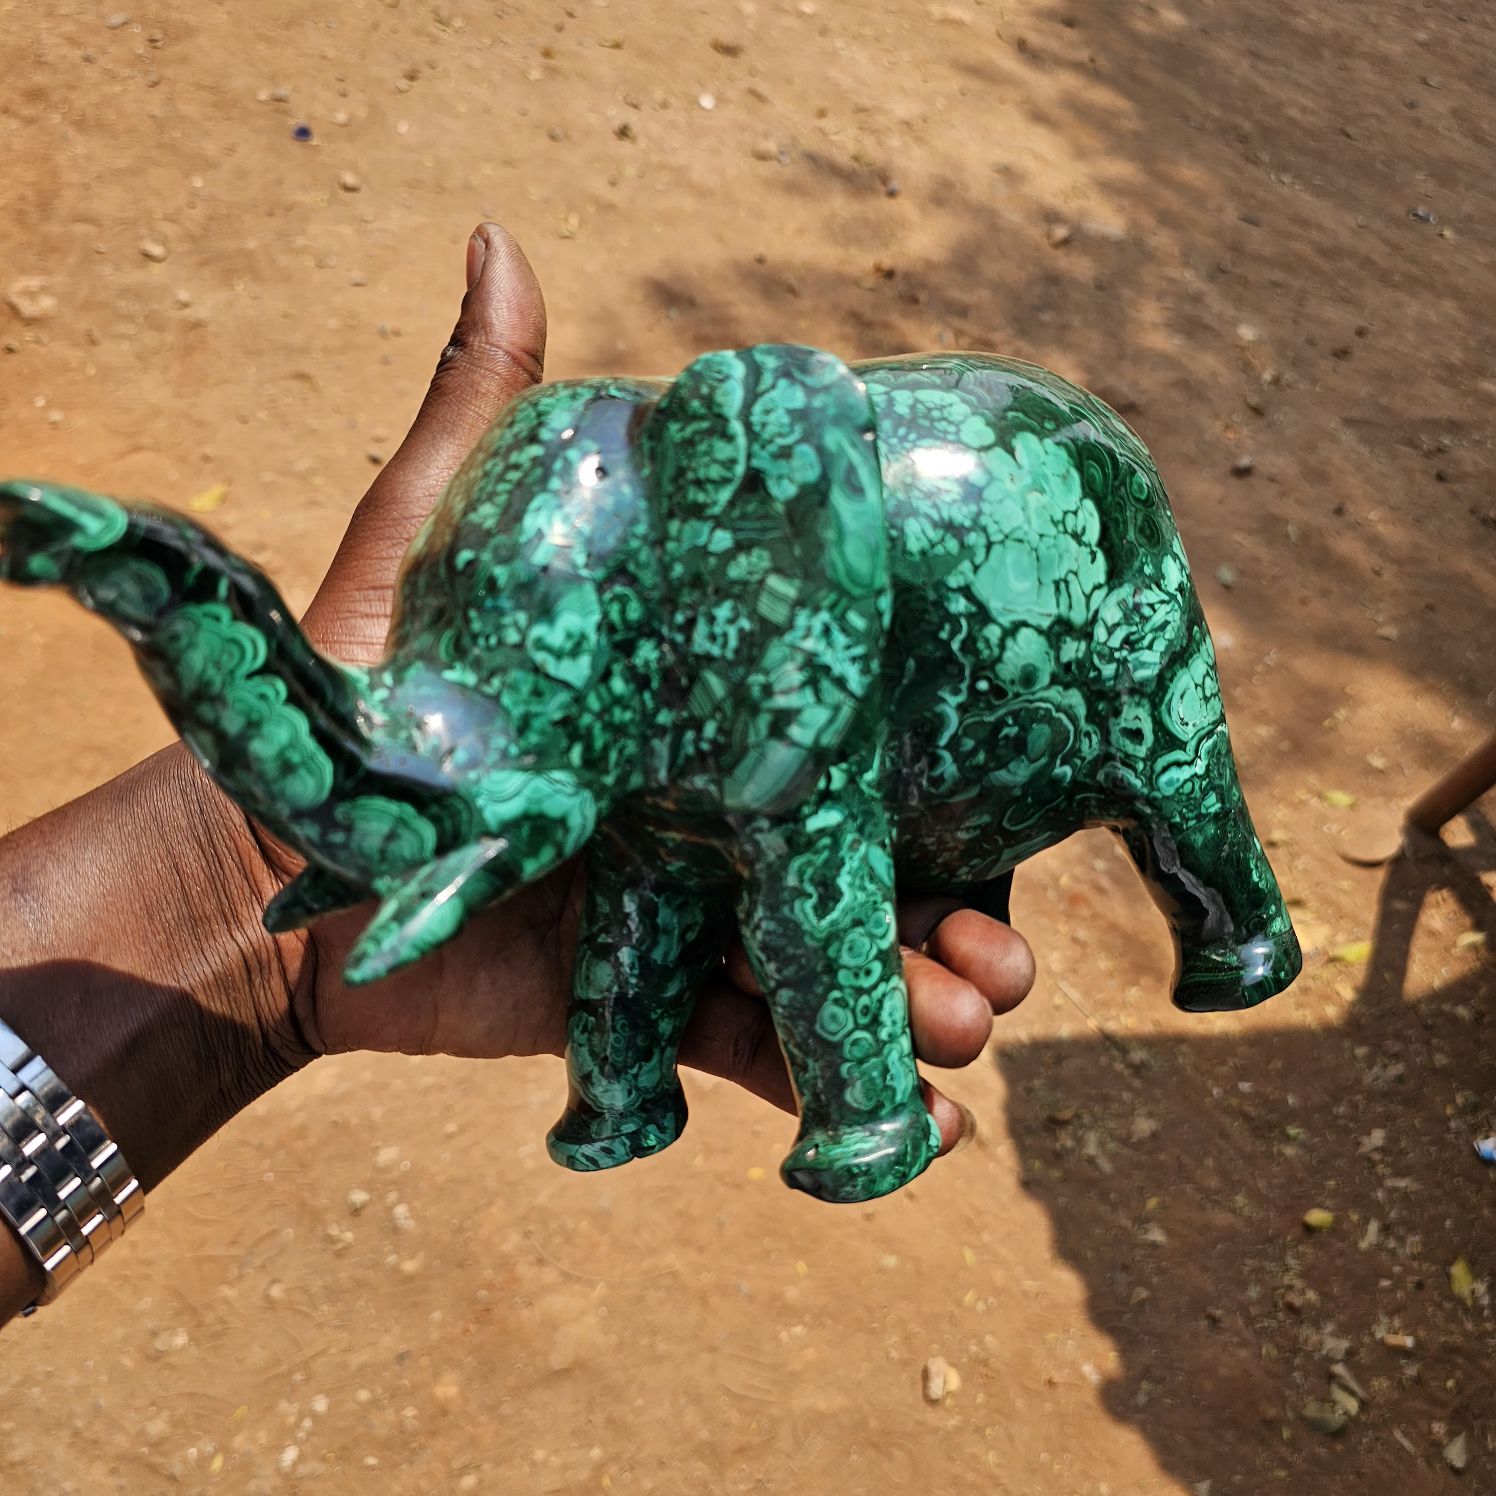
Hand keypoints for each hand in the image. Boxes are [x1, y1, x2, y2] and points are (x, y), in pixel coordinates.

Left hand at [281, 223, 1035, 1151]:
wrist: (274, 882)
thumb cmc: (363, 696)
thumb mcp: (433, 542)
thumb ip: (484, 412)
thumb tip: (503, 237)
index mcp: (710, 715)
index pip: (860, 741)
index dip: (949, 779)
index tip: (1029, 786)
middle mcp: (722, 815)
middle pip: (877, 863)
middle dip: (958, 917)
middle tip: (1007, 960)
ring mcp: (697, 919)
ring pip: (842, 967)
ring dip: (922, 1005)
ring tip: (971, 1021)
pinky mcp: (657, 1013)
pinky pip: (769, 1053)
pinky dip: (848, 1095)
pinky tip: (930, 1126)